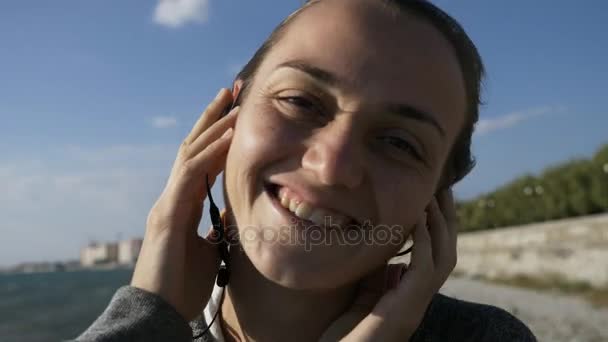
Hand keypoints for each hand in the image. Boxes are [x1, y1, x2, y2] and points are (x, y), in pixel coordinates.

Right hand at [131, 88, 238, 320]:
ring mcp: (169, 202)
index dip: (219, 135)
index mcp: (185, 203)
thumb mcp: (212, 249)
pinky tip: (228, 137)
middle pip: (194, 146)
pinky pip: (190, 176)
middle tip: (234, 90)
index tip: (238, 112)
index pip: (203, 160)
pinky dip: (209, 154)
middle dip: (214, 117)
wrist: (161, 311)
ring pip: (191, 154)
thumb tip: (234, 212)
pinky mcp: (168, 214)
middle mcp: (174, 196)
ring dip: (214, 126)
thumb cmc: (184, 283)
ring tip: (235, 102)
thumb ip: (219, 226)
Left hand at [321, 189, 457, 341]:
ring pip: (443, 258)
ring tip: (433, 197)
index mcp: (411, 295)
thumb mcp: (364, 295)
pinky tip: (417, 220)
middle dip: (447, 218)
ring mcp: (415, 306)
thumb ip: (379, 275)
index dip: (437, 225)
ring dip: (440, 225)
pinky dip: (422, 242)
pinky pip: (423, 269)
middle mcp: (419, 299)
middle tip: (444, 187)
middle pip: (447, 251)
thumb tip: (387, 253)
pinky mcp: (404, 310)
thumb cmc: (346, 333)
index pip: (434, 254)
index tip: (432, 196)